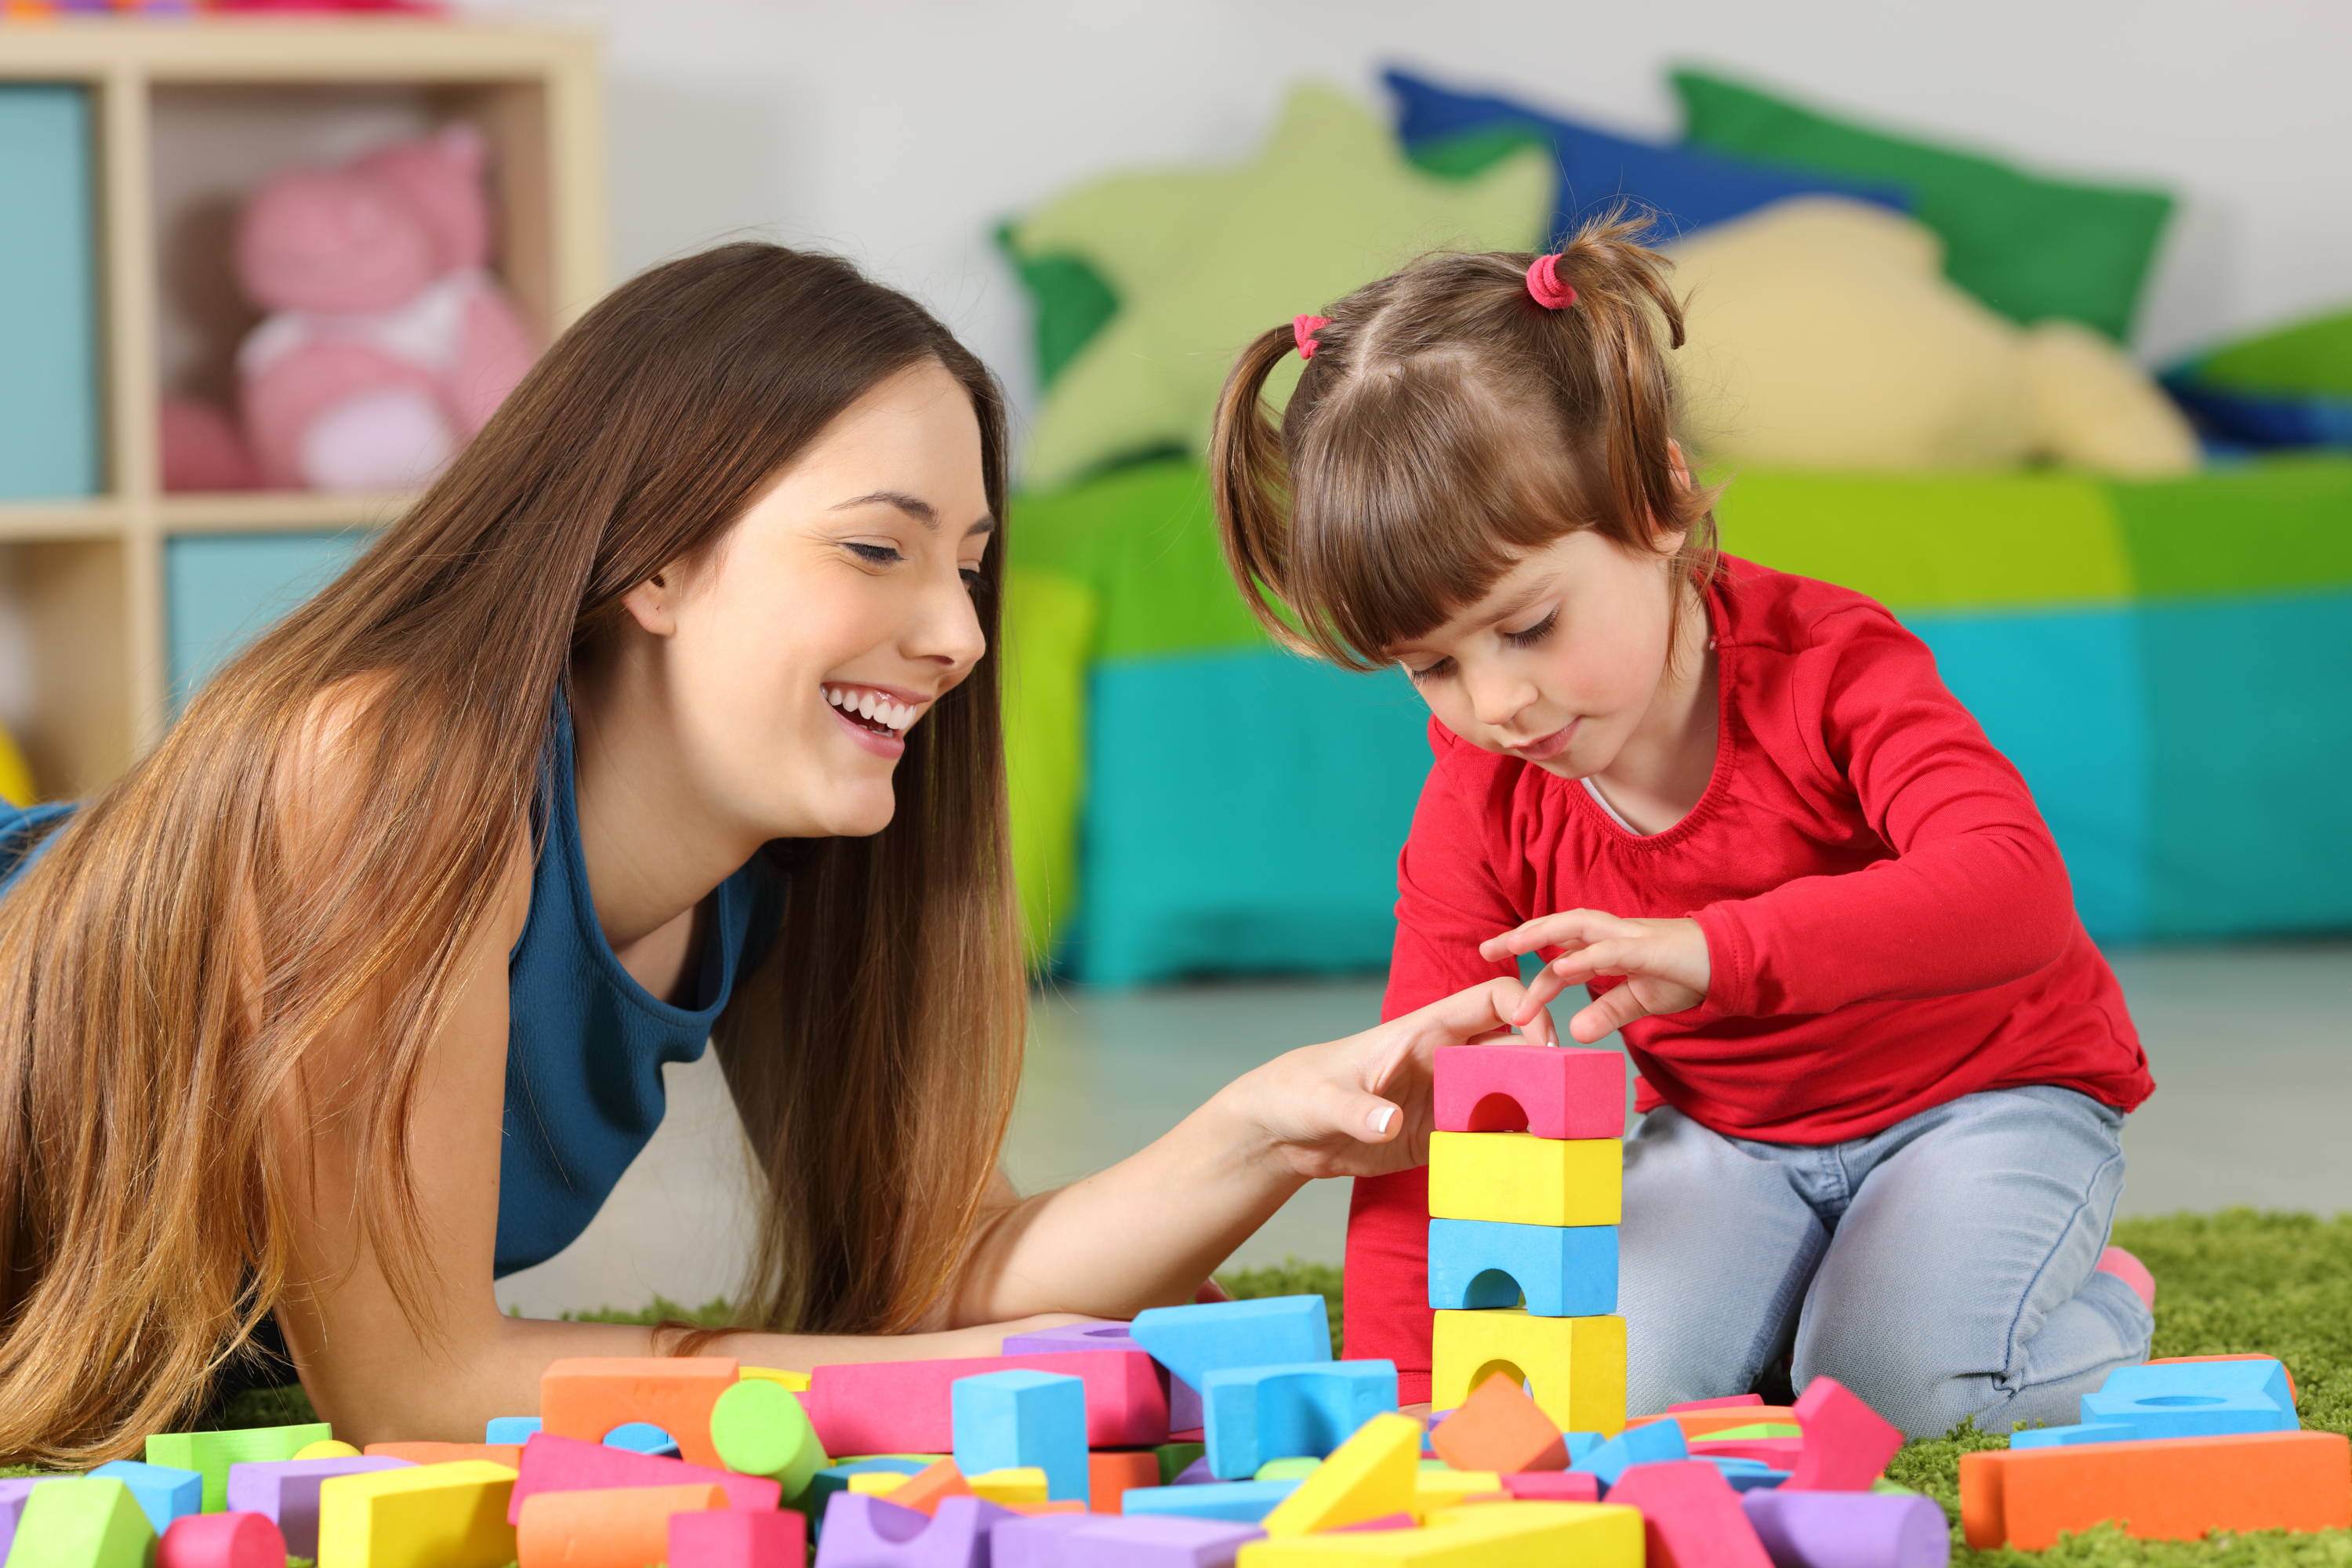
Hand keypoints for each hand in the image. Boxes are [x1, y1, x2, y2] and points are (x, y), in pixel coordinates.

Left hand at [1223, 978, 1552, 1181]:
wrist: (1284, 1133)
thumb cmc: (1299, 1093)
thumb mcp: (1323, 1101)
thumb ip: (1356, 1111)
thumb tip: (1388, 1123)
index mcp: (1425, 1031)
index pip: (1493, 1000)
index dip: (1528, 1010)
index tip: (1544, 1046)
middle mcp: (1447, 1060)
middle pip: (1518, 1048)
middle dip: (1549, 1068)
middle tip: (1567, 1105)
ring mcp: (1450, 1098)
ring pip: (1514, 1092)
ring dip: (1539, 1110)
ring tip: (1558, 1140)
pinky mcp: (1444, 1136)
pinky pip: (1492, 1135)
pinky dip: (1514, 1146)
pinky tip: (1527, 1166)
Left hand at [1479, 910, 1709, 1042]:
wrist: (1733, 963)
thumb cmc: (1688, 975)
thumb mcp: (1640, 1000)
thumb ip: (1607, 1013)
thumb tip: (1575, 1033)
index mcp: (1608, 948)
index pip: (1562, 954)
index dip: (1531, 966)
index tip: (1499, 978)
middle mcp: (1614, 935)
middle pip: (1559, 929)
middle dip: (1521, 936)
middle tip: (1483, 950)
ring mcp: (1632, 938)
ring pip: (1579, 927)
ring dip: (1544, 934)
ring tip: (1512, 945)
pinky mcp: (1651, 949)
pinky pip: (1612, 951)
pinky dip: (1585, 957)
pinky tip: (1560, 967)